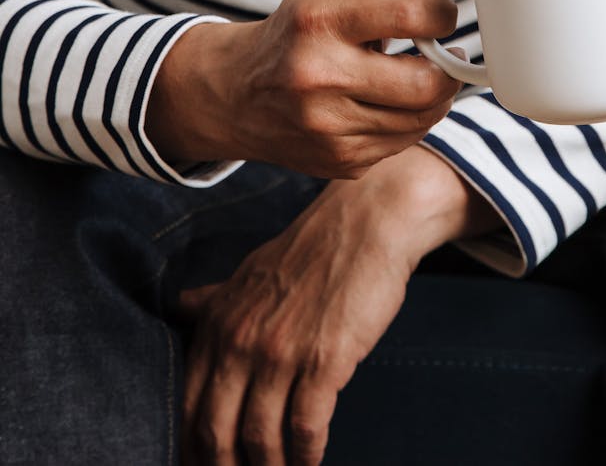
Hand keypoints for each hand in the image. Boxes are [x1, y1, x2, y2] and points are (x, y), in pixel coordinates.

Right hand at [148, 0, 461, 176]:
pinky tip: (396, 99)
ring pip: (423, 117)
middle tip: (442, 48)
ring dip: (435, 92)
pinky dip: (413, 119)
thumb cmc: (295, 34)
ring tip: (421, 71)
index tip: (439, 10)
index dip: (442, 10)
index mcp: (319, 22)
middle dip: (447, 63)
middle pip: (426, 81)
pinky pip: (406, 141)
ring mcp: (328, 127)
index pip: (412, 12)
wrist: (236, 94)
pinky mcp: (340, 160)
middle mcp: (319, 77)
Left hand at [177, 148, 500, 465]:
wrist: (364, 224)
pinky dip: (306, 456)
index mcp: (219, 322)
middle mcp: (241, 341)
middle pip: (217, 431)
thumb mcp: (250, 272)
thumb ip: (216, 299)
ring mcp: (281, 352)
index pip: (189, 404)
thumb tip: (179, 306)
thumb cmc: (310, 250)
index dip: (191, 447)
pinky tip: (310, 463)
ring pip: (261, 438)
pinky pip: (306, 427)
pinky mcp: (324, 361)